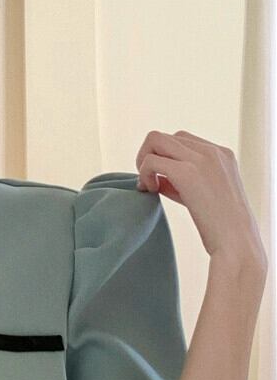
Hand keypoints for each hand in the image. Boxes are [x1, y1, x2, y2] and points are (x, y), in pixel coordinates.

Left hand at [135, 129, 267, 268]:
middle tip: (149, 181)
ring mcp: (201, 159)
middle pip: (165, 136)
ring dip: (143, 162)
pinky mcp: (188, 173)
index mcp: (221, 153)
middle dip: (149, 156)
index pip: (180, 139)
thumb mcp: (205, 194)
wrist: (236, 242)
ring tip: (149, 186)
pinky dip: (144, 174)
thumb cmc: (220, 226)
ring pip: (154, 140)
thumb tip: (154, 176)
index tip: (163, 180)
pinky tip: (150, 191)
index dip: (165, 158)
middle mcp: (212, 151)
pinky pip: (151, 161)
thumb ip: (182, 180)